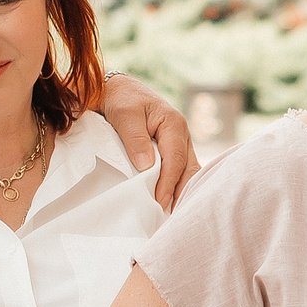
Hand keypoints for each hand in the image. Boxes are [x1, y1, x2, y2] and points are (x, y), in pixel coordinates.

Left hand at [101, 73, 199, 210]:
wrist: (117, 89)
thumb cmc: (120, 100)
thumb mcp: (124, 115)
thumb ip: (135, 139)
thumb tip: (147, 166)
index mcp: (174, 124)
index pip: (175, 159)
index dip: (168, 183)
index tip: (159, 202)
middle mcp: (182, 134)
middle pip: (189, 169)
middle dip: (181, 193)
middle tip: (172, 217)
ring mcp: (180, 143)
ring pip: (188, 172)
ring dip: (182, 192)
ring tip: (174, 215)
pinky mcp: (174, 150)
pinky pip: (181, 170)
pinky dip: (178, 186)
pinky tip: (172, 202)